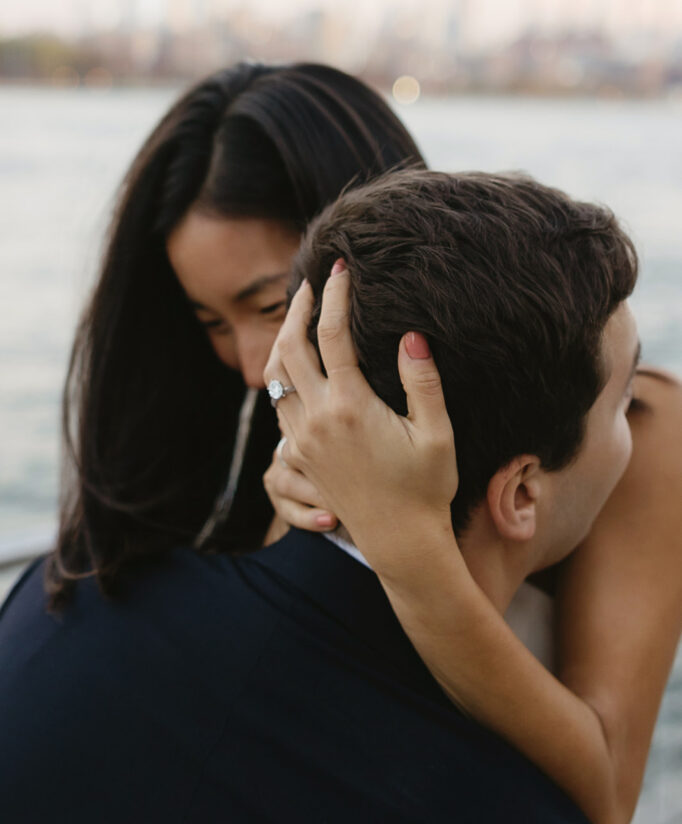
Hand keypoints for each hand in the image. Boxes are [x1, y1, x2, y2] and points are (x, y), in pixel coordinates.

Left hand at [263, 261, 457, 573]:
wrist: (398, 542)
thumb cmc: (426, 488)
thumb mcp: (437, 434)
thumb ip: (423, 382)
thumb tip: (411, 335)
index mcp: (352, 407)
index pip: (334, 335)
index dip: (337, 295)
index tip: (341, 267)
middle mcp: (317, 420)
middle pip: (289, 347)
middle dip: (297, 308)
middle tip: (311, 284)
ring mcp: (302, 439)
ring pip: (273, 377)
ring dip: (282, 340)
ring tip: (299, 317)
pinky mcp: (298, 455)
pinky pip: (277, 405)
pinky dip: (281, 375)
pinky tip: (298, 366)